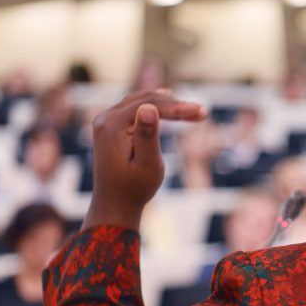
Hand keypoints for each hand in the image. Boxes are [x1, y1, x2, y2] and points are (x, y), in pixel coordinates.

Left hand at [83, 89, 206, 230]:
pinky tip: (166, 102)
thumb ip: (147, 136)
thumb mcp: (147, 165)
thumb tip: (149, 108)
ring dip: (165, 104)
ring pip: (139, 102)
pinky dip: (153, 107)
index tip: (201, 112)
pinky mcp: (108, 127)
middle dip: (174, 105)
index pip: (149, 105)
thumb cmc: (134, 189)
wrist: (114, 205)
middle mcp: (104, 119)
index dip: (177, 107)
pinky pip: (133, 109)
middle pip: (145, 99)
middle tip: (201, 112)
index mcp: (112, 126)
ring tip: (190, 110)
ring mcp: (104, 121)